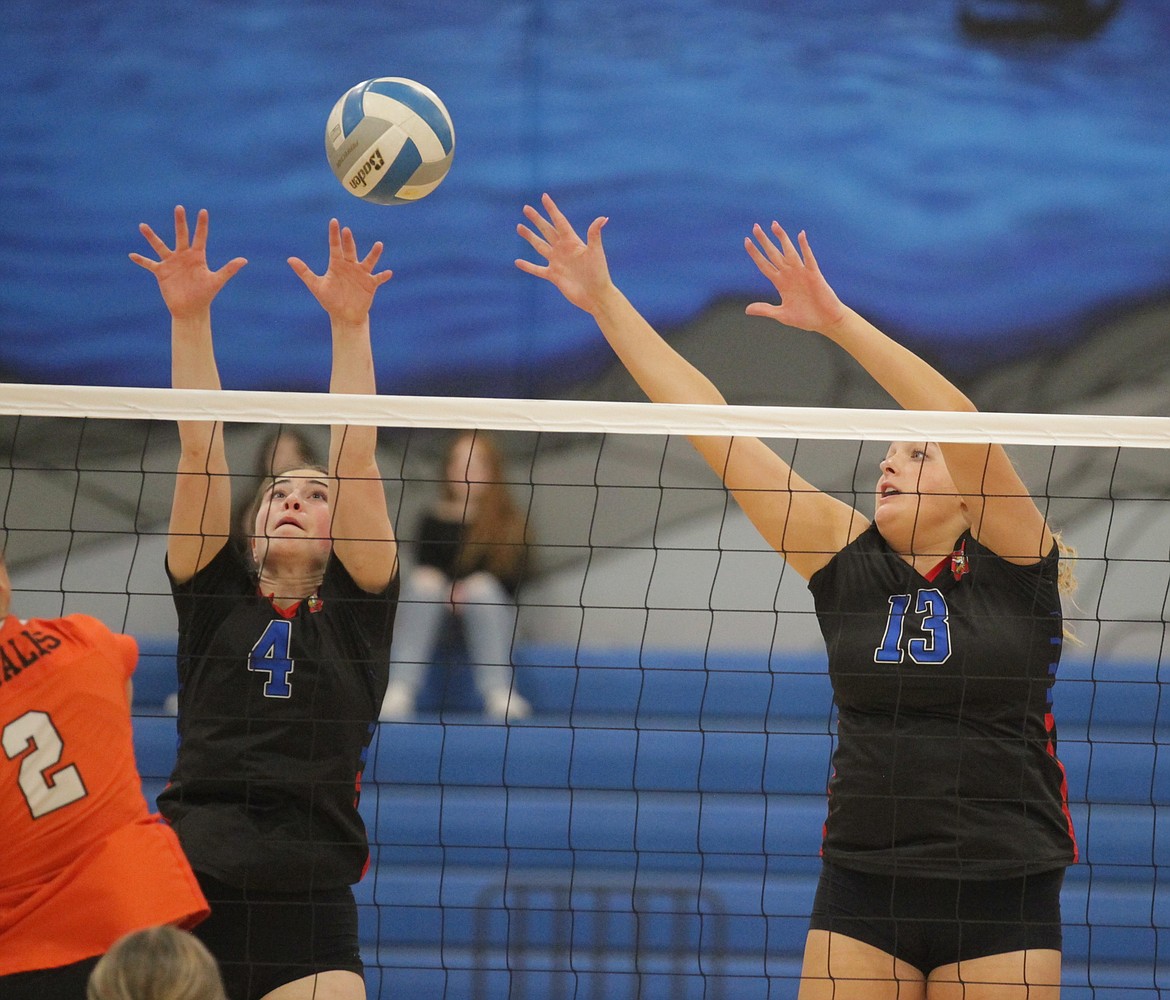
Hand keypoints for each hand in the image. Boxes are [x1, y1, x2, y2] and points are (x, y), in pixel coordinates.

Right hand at [129, 206, 246, 318]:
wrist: (191, 310)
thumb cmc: (205, 295)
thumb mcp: (216, 281)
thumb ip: (229, 269)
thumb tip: (244, 260)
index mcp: (197, 256)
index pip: (200, 237)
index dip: (202, 225)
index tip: (203, 211)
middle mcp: (183, 256)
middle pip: (181, 235)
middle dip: (180, 222)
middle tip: (179, 207)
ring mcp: (171, 263)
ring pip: (160, 246)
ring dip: (151, 237)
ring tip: (142, 226)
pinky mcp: (161, 272)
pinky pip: (149, 264)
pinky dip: (141, 260)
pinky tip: (131, 255)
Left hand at [288, 219, 391, 324]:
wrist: (344, 316)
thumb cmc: (330, 300)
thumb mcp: (316, 286)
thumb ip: (304, 272)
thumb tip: (289, 259)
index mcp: (337, 264)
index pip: (335, 246)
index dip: (334, 234)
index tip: (334, 222)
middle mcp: (350, 266)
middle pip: (350, 250)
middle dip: (348, 241)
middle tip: (346, 230)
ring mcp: (361, 274)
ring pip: (368, 261)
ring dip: (374, 254)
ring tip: (379, 245)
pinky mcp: (370, 284)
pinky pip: (378, 278)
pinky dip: (383, 276)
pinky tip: (388, 272)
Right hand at [515, 193, 611, 312]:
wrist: (596, 296)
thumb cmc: (599, 273)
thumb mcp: (596, 252)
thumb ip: (594, 234)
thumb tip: (603, 217)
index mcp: (573, 241)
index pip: (559, 221)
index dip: (552, 209)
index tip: (544, 196)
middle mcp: (563, 250)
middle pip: (547, 230)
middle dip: (537, 219)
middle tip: (526, 208)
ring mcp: (557, 262)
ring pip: (540, 246)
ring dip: (530, 237)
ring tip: (519, 227)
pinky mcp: (553, 276)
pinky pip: (537, 269)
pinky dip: (528, 266)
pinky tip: (518, 262)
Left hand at [743, 223, 847, 333]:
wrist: (826, 321)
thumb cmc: (806, 318)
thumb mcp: (782, 315)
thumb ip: (765, 310)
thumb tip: (747, 310)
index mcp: (781, 283)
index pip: (765, 265)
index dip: (755, 254)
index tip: (746, 241)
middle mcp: (789, 275)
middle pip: (774, 254)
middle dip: (765, 241)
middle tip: (755, 227)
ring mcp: (802, 273)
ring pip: (789, 252)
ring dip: (782, 238)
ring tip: (774, 225)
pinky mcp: (814, 275)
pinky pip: (808, 258)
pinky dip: (805, 247)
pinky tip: (800, 235)